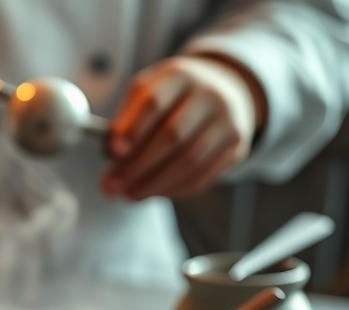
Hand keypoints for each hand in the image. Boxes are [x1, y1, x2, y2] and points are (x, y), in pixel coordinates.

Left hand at [103, 55, 266, 200]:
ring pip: (189, 161)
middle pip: (173, 135)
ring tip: (128, 194)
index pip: (155, 102)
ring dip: (154, 184)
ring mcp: (228, 122)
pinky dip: (173, 189)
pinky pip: (203, 176)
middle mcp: (210, 96)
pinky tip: (153, 193)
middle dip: (137, 166)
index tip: (112, 152)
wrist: (222, 90)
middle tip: (111, 185)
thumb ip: (126, 119)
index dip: (132, 129)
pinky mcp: (236, 148)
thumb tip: (111, 152)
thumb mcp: (146, 92)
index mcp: (180, 76)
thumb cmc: (172, 95)